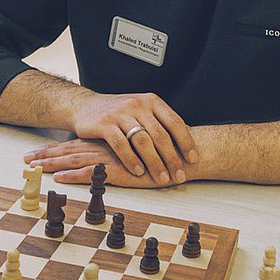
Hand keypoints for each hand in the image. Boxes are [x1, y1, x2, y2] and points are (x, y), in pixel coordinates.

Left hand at [23, 138, 183, 187]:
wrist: (182, 153)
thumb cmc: (162, 152)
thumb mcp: (137, 148)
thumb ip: (121, 148)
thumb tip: (106, 154)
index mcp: (107, 140)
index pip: (75, 142)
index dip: (54, 147)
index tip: (35, 152)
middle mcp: (105, 146)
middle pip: (69, 149)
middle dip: (46, 155)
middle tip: (25, 159)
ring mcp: (111, 158)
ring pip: (75, 159)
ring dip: (53, 164)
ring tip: (33, 168)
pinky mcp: (119, 170)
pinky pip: (91, 173)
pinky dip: (74, 175)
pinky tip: (60, 178)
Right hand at [65, 92, 196, 185]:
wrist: (85, 106)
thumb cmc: (118, 112)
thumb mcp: (141, 111)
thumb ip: (158, 123)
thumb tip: (184, 144)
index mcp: (151, 101)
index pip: (175, 122)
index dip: (186, 142)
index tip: (193, 159)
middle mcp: (138, 105)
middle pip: (160, 135)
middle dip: (172, 158)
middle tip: (179, 175)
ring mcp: (121, 113)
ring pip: (143, 141)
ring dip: (154, 162)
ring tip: (162, 178)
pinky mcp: (105, 123)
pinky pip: (121, 144)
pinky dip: (131, 160)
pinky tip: (138, 171)